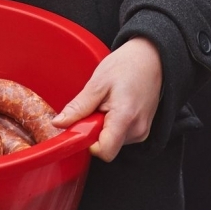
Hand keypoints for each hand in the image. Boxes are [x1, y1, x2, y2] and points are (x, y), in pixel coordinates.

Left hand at [52, 37, 162, 161]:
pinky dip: (113, 124)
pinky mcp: (143, 130)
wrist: (151, 58)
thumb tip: (59, 123)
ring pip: (113, 141)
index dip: (88, 142)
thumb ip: (79, 107)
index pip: (104, 151)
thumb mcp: (98, 82)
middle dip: (95, 129)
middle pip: (107, 145)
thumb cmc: (127, 65)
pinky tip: (117, 106)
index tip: (83, 124)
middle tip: (97, 105)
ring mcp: (142, 132)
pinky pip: (121, 136)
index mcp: (125, 118)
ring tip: (109, 102)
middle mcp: (137, 130)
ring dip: (104, 126)